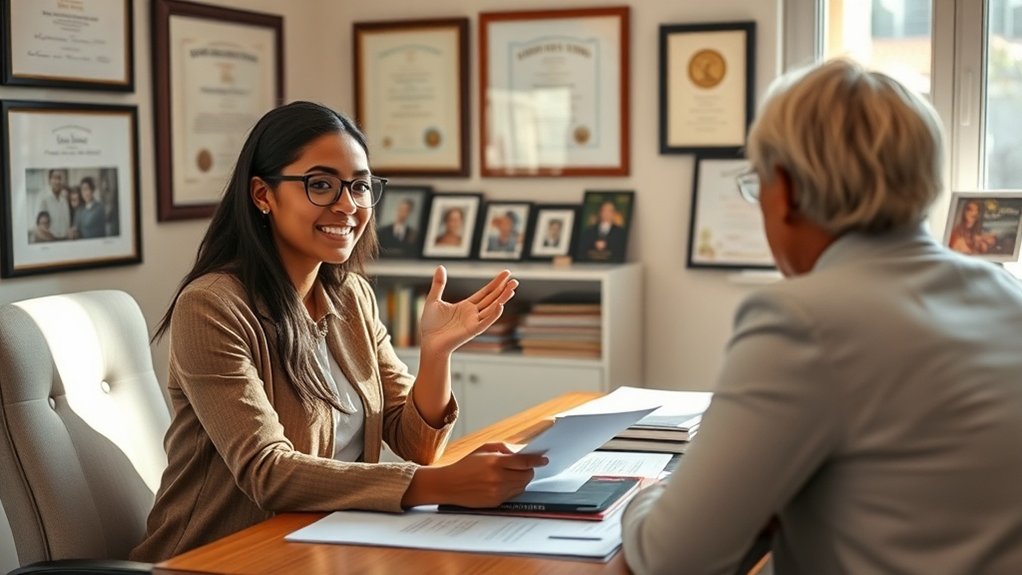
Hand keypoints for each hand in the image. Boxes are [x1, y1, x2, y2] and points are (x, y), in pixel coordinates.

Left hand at [418, 266, 516, 354]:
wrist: (428, 343)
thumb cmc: (431, 325)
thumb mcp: (434, 300)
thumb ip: (439, 284)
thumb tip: (440, 267)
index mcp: (467, 306)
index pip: (485, 292)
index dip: (496, 283)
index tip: (507, 273)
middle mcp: (473, 313)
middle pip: (492, 299)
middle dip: (503, 289)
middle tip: (515, 280)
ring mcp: (474, 322)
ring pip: (492, 308)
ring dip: (503, 299)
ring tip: (512, 289)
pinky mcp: (472, 331)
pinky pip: (485, 322)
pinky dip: (493, 314)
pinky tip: (501, 305)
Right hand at [429, 443, 547, 507]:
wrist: (449, 485)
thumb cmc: (466, 465)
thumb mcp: (483, 449)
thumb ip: (504, 448)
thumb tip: (522, 451)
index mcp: (495, 462)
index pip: (524, 461)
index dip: (537, 460)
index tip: (544, 460)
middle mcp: (498, 478)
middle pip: (526, 475)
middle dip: (529, 470)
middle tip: (527, 467)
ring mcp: (497, 491)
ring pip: (522, 486)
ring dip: (523, 479)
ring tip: (514, 474)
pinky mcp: (496, 502)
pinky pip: (513, 494)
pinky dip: (514, 488)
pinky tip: (506, 482)